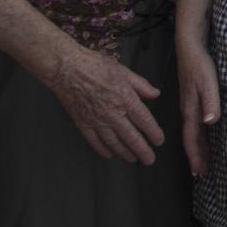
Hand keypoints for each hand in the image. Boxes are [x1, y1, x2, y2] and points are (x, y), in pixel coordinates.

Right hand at [47, 43, 164, 163]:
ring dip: (125, 152)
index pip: (144, 120)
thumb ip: (141, 85)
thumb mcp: (124, 71)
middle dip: (142, 150)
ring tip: (133, 159)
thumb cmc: (95, 66)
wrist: (67, 69)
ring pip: (114, 142)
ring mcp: (96, 120)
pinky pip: (95, 141)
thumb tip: (155, 94)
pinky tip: (110, 155)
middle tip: (150, 160)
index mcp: (125, 99)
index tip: (159, 141)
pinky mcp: (83, 123)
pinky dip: (103, 149)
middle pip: (131, 137)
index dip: (153, 133)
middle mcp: (112, 113)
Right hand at [176, 34, 220, 176]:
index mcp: (191, 109)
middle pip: (192, 138)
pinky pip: (195, 122)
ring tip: (202, 162)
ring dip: (197, 147)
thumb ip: (211, 101)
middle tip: (201, 174)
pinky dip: (199, 134)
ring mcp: (190, 104)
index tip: (199, 172)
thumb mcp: (208, 82)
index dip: (196, 155)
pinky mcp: (193, 98)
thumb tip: (210, 123)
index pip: (192, 138)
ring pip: (193, 131)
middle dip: (196, 156)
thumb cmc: (200, 64)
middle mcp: (188, 110)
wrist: (190, 46)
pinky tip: (204, 135)